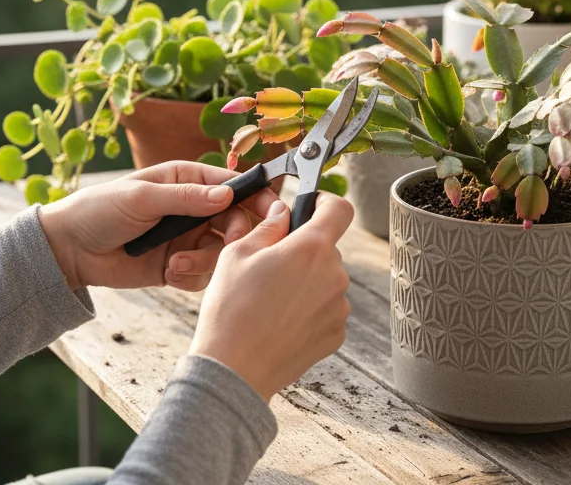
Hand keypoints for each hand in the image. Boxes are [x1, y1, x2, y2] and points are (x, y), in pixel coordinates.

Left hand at [36, 161, 282, 291]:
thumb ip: (186, 198)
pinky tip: (168, 274)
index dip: (257, 198)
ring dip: (205, 262)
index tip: (274, 214)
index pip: (234, 186)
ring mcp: (188, 238)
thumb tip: (227, 195)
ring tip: (176, 265)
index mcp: (187, 180)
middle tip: (226, 248)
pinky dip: (192, 277)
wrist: (70, 251)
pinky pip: (204, 275)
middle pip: (237, 223)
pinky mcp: (179, 265)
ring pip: (223, 253)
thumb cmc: (99, 211)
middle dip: (234, 239)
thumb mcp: (141, 198)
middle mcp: (193, 209)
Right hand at [189, 192, 352, 400]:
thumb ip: (267, 228)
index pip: (339, 209)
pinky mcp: (336, 334)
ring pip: (326, 280)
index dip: (325, 202)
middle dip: (303, 250)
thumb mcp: (237, 254)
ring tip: (271, 300)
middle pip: (327, 249)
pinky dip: (309, 309)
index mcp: (312, 248)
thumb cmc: (231, 309)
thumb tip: (283, 214)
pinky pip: (326, 309)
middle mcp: (335, 275)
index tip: (311, 206)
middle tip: (270, 266)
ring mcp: (338, 308)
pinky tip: (280, 321)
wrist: (234, 368)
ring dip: (306, 282)